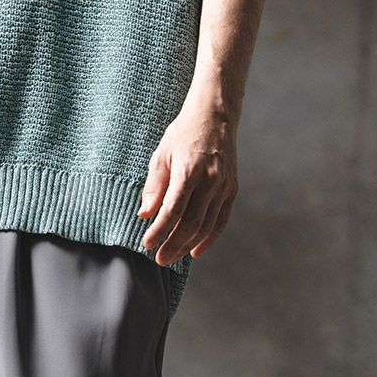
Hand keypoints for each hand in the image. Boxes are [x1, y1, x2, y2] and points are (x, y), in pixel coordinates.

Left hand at [137, 103, 237, 264]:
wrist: (215, 117)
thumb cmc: (183, 134)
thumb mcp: (161, 155)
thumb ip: (154, 186)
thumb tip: (145, 215)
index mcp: (189, 171)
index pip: (173, 210)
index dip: (159, 231)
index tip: (146, 244)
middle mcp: (211, 180)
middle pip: (191, 223)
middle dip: (173, 244)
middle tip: (159, 259)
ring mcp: (224, 186)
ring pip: (207, 225)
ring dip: (188, 245)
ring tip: (172, 257)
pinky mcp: (232, 189)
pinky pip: (221, 220)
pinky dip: (209, 238)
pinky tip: (195, 250)